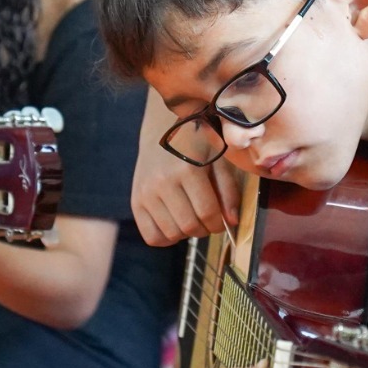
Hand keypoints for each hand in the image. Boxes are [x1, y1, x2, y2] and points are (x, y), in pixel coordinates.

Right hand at [131, 91, 241, 246]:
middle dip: (205, 229)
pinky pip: (151, 236)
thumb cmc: (197, 143)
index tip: (223, 222)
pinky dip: (166, 238)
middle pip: (189, 226)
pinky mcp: (136, 201)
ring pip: (171, 234)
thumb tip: (231, 222)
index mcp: (187, 169)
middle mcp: (163, 182)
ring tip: (192, 218)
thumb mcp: (219, 159)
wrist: (162, 129)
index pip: (207, 213)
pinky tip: (175, 224)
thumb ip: (228, 190)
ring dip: (187, 233)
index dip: (219, 224)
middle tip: (208, 220)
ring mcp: (146, 192)